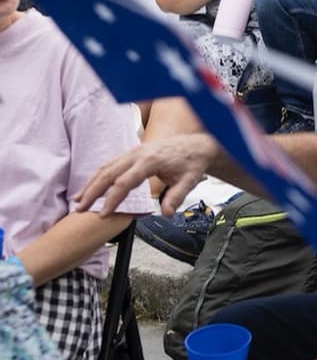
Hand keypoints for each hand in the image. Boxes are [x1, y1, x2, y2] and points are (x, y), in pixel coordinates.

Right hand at [74, 132, 220, 215]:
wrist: (197, 145)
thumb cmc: (192, 162)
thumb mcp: (189, 181)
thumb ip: (176, 197)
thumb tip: (166, 214)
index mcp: (151, 161)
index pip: (125, 182)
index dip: (112, 199)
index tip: (102, 214)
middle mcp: (138, 154)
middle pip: (108, 173)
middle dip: (92, 192)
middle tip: (79, 209)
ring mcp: (133, 151)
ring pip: (105, 167)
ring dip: (90, 184)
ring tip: (78, 200)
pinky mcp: (131, 153)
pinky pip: (110, 164)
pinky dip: (97, 176)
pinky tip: (89, 188)